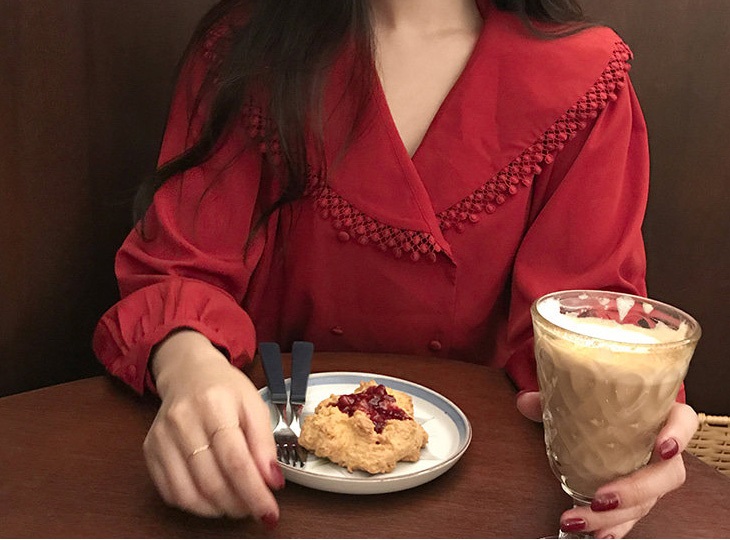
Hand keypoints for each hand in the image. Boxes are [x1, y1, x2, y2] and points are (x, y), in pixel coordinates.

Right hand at [144, 330, 282, 524]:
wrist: (188, 373)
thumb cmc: (225, 389)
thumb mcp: (254, 405)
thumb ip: (265, 444)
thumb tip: (271, 482)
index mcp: (214, 404)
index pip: (235, 460)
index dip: (254, 492)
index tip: (269, 512)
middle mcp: (183, 420)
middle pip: (211, 481)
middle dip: (239, 504)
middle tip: (256, 508)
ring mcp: (162, 437)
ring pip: (189, 494)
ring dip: (218, 509)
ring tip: (237, 504)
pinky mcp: (150, 450)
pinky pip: (171, 493)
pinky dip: (196, 505)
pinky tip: (214, 499)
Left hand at [517, 391, 698, 538]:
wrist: (609, 414)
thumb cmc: (605, 403)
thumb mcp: (582, 395)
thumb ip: (556, 397)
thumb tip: (525, 401)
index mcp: (657, 415)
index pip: (684, 420)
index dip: (678, 435)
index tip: (662, 447)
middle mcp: (660, 449)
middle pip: (667, 475)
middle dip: (637, 490)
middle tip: (603, 496)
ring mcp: (651, 476)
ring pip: (647, 502)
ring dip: (618, 516)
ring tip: (587, 520)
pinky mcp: (637, 496)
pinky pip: (632, 516)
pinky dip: (615, 527)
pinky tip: (597, 534)